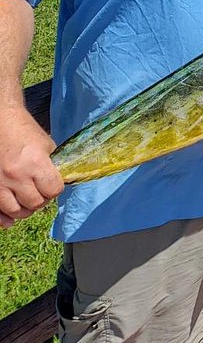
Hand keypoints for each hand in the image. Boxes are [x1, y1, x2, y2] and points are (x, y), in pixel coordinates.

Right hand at [0, 108, 63, 227]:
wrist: (0, 122)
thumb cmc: (24, 132)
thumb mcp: (46, 145)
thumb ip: (52, 166)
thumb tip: (57, 183)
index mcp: (35, 163)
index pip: (53, 190)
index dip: (55, 188)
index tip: (53, 184)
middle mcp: (16, 175)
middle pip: (35, 203)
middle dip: (41, 199)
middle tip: (40, 191)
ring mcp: (0, 182)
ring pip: (15, 211)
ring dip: (24, 209)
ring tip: (27, 200)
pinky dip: (3, 218)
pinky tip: (9, 219)